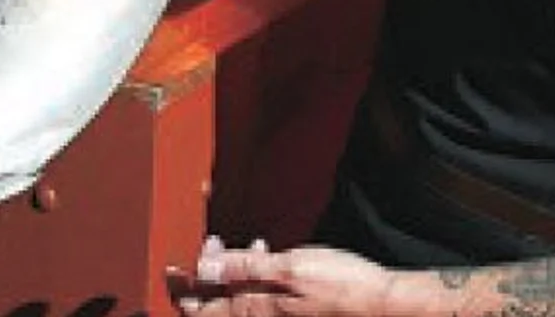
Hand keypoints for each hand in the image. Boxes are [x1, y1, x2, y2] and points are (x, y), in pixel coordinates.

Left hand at [166, 236, 392, 315]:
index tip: (170, 266)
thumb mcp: (290, 268)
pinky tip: (267, 256)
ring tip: (234, 246)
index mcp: (255, 311)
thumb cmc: (343, 286)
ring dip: (232, 273)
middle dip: (207, 274)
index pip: (202, 307)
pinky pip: (263, 299)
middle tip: (208, 246)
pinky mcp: (294, 311)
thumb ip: (244, 268)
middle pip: (218, 305)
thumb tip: (203, 269)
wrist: (385, 305)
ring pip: (240, 298)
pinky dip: (256, 278)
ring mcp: (279, 316)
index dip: (182, 287)